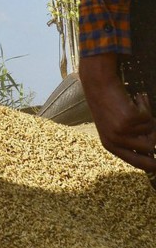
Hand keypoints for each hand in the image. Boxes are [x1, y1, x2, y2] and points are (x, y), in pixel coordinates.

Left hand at [79, 52, 155, 171]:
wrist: (98, 82)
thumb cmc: (107, 102)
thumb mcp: (113, 125)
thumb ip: (129, 140)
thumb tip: (151, 153)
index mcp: (110, 145)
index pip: (136, 162)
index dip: (151, 165)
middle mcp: (115, 140)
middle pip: (150, 148)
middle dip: (155, 135)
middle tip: (150, 120)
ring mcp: (122, 130)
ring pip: (150, 129)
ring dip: (147, 116)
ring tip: (135, 105)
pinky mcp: (128, 118)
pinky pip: (148, 116)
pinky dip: (144, 104)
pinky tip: (135, 98)